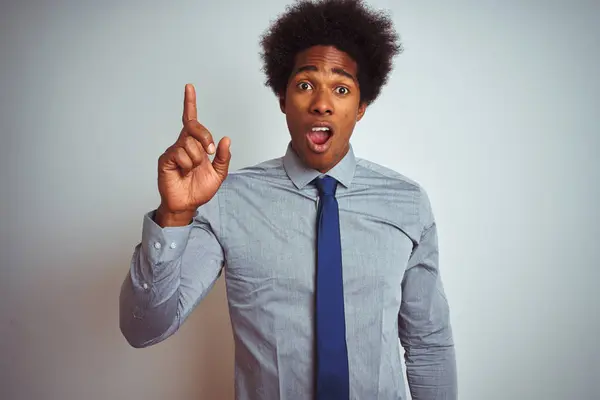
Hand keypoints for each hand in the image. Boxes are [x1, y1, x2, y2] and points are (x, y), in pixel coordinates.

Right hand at [156, 84, 230, 221]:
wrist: (187, 205)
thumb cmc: (199, 189)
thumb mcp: (218, 174)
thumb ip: (223, 157)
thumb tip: (225, 139)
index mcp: (196, 145)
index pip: (192, 120)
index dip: (190, 103)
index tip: (189, 87)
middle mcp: (183, 144)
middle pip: (194, 127)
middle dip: (205, 137)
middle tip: (208, 152)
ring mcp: (173, 151)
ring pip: (189, 143)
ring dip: (196, 159)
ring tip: (191, 170)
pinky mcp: (165, 159)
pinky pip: (179, 154)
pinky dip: (186, 164)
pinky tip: (183, 172)